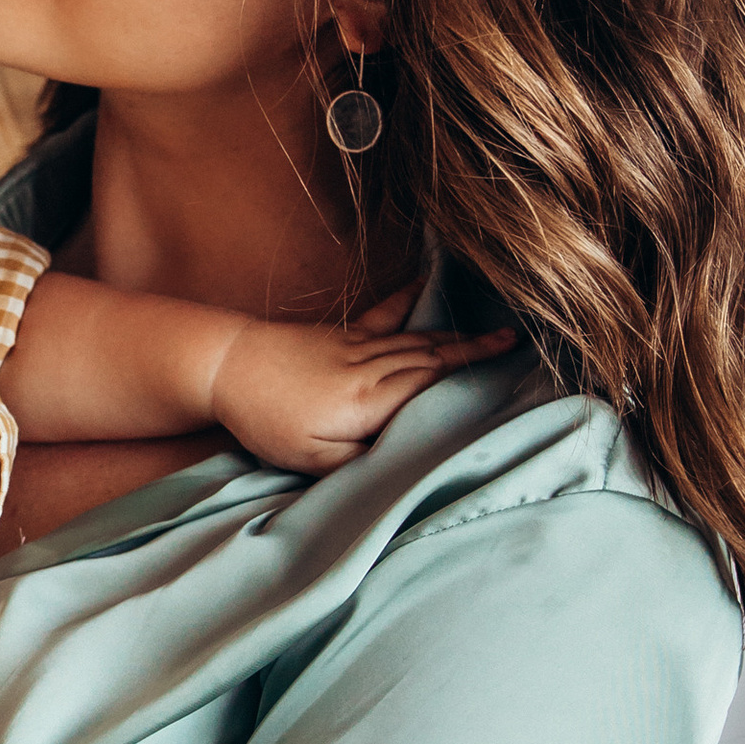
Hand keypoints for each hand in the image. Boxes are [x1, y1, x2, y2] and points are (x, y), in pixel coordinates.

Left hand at [206, 292, 514, 474]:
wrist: (226, 367)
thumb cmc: (267, 420)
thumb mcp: (313, 458)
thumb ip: (363, 460)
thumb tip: (404, 455)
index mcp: (372, 400)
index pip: (435, 389)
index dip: (473, 382)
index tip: (511, 377)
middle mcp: (373, 367)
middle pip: (435, 360)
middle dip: (478, 355)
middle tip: (519, 348)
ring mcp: (357, 346)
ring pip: (419, 339)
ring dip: (458, 335)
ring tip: (494, 333)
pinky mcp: (341, 334)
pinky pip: (387, 315)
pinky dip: (412, 300)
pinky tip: (427, 284)